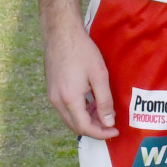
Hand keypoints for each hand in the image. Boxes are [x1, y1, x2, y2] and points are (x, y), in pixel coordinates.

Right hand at [43, 22, 117, 138]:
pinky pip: (65, 109)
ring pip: (69, 118)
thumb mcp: (99, 75)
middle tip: (111, 124)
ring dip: (86, 120)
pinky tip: (91, 102)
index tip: (115, 131)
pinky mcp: (51, 89)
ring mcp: (52, 96)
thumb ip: (104, 101)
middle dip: (94, 129)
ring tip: (103, 112)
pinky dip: (78, 111)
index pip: (85, 127)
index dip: (101, 133)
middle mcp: (57, 101)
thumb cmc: (82, 51)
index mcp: (70, 99)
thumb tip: (109, 122)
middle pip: (75, 126)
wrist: (61, 33)